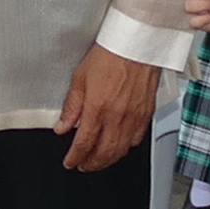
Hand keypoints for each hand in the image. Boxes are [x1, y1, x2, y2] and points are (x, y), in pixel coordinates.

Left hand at [56, 41, 158, 172]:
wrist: (137, 43)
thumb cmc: (110, 54)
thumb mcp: (80, 77)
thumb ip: (71, 106)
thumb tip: (62, 126)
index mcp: (97, 108)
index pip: (84, 144)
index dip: (75, 157)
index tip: (70, 162)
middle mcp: (117, 116)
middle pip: (103, 153)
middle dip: (91, 164)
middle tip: (83, 165)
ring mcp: (134, 117)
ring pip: (121, 150)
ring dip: (108, 160)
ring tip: (98, 161)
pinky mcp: (147, 113)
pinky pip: (137, 139)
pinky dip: (126, 148)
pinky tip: (120, 146)